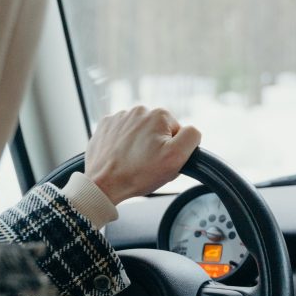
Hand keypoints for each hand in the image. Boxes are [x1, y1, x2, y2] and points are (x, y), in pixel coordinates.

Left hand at [85, 106, 200, 204]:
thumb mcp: (176, 158)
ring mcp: (119, 117)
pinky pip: (122, 133)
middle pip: (157, 130)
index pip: (176, 133)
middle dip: (155, 145)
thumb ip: (191, 137)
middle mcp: (138, 110)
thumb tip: (192, 130)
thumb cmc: (139, 173)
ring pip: (139, 132)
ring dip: (139, 144)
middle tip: (147, 163)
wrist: (103, 184)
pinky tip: (121, 156)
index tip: (160, 160)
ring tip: (132, 161)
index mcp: (159, 114)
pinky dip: (123, 144)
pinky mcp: (105, 125)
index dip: (172, 149)